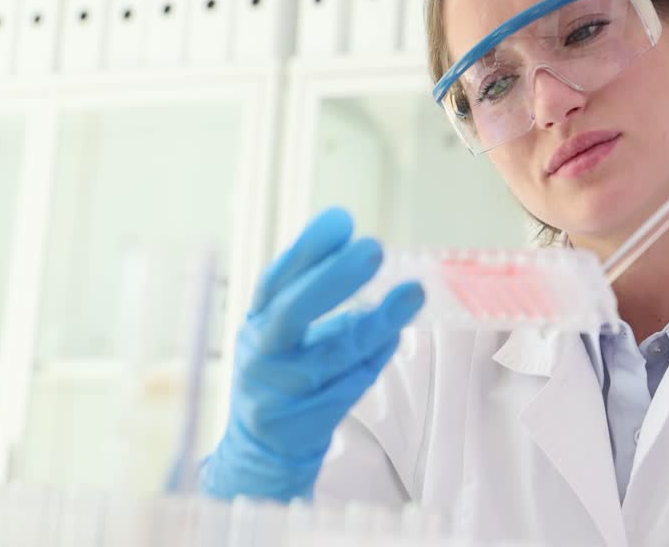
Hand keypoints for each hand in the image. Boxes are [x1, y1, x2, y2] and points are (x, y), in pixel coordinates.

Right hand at [202, 208, 423, 499]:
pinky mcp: (301, 422)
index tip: (341, 218)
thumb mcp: (288, 330)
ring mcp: (278, 391)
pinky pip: (347, 388)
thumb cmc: (286, 372)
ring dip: (376, 322)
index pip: (276, 278)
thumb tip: (366, 254)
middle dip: (333, 279)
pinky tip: (394, 336)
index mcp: (257, 320)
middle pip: (292, 313)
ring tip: (412, 293)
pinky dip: (373, 361)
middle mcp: (260, 352)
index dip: (307, 248)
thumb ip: (320, 295)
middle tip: (373, 248)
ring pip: (331, 355)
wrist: (262, 449)